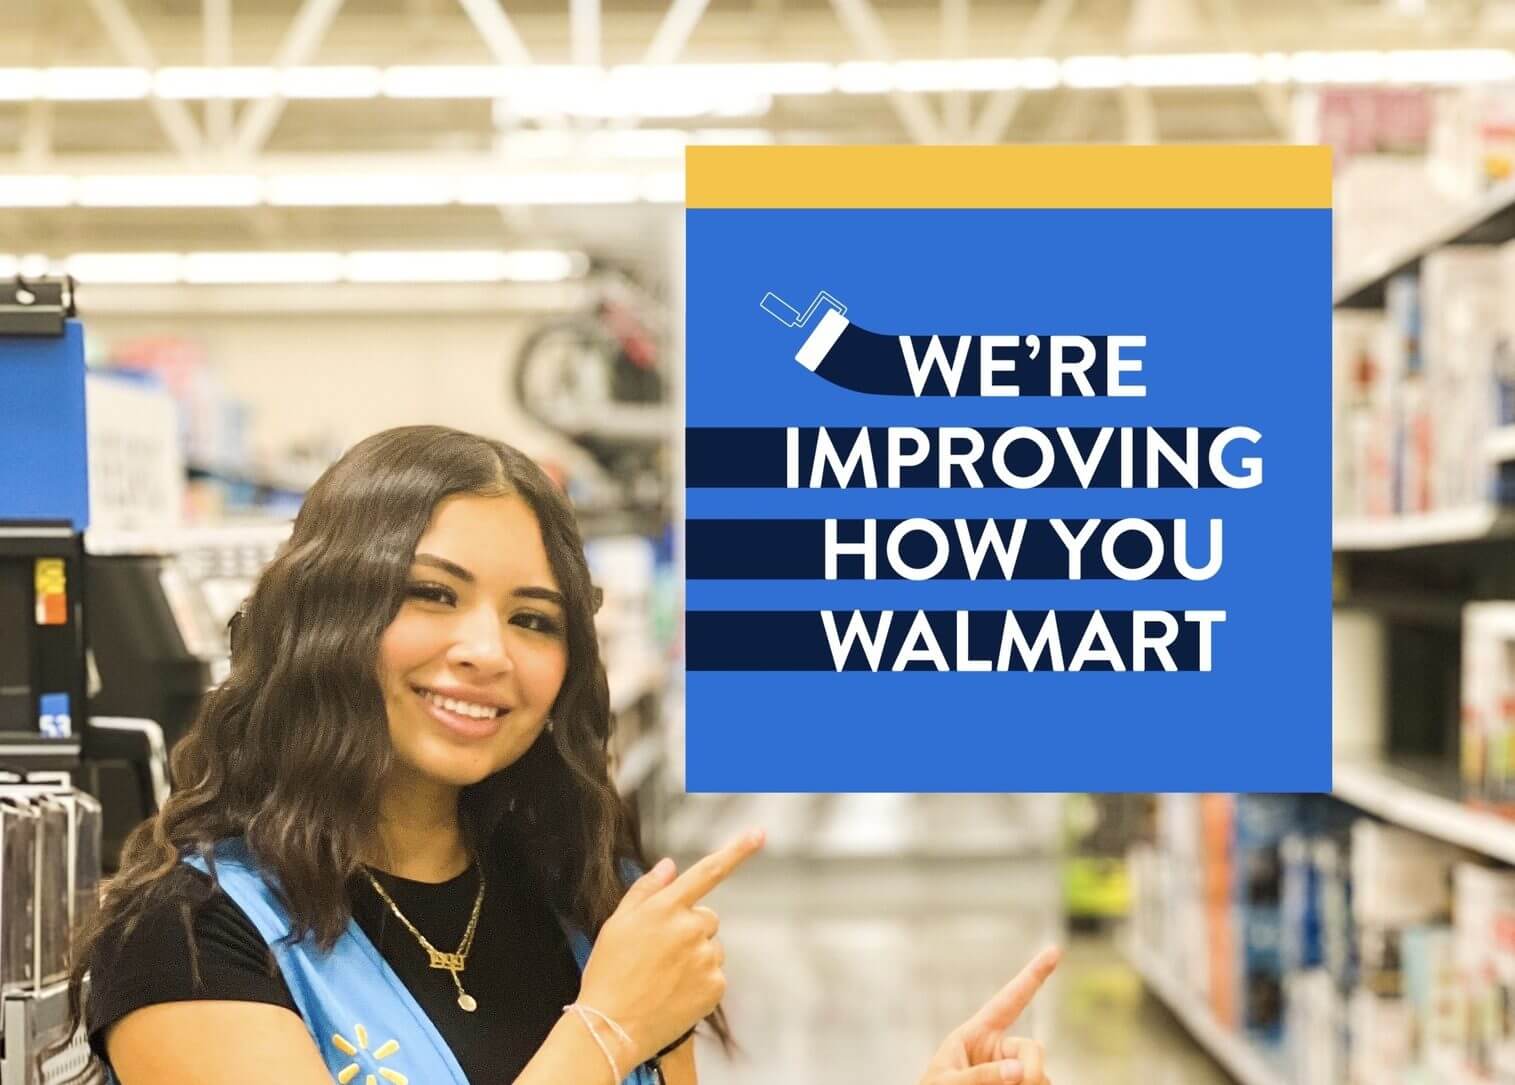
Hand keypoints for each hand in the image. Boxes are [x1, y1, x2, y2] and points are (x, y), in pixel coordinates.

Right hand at [577, 829, 764, 1064]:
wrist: (611, 1028)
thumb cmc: (608, 973)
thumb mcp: (617, 924)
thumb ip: (646, 890)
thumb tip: (670, 865)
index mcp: (665, 907)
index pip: (707, 872)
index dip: (736, 851)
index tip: (759, 834)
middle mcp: (690, 928)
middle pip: (706, 917)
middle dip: (690, 929)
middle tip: (660, 953)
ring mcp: (706, 958)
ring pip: (711, 947)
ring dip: (695, 956)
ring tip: (664, 977)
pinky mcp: (715, 985)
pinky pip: (715, 973)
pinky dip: (700, 981)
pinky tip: (675, 993)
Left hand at [918, 945, 1060, 1084]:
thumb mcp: (948, 1082)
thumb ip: (980, 1075)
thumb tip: (1020, 1071)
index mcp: (978, 1033)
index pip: (1010, 999)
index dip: (1033, 975)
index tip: (1056, 950)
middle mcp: (1000, 1049)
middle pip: (1032, 1048)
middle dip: (1033, 1068)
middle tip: (1026, 1084)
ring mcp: (1012, 1070)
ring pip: (1040, 1075)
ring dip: (1030, 1084)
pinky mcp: (1021, 1084)